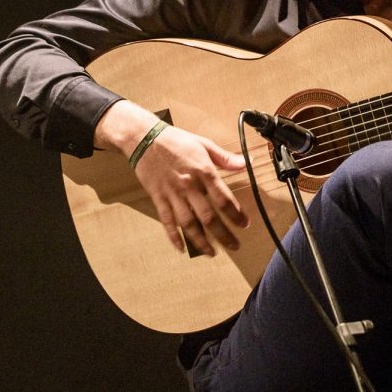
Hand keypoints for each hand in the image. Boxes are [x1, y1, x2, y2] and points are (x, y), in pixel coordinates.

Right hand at [135, 126, 248, 256]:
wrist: (144, 138)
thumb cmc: (176, 140)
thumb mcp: (204, 144)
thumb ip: (225, 158)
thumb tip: (247, 162)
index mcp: (203, 172)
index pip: (223, 199)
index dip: (235, 214)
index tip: (245, 224)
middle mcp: (189, 186)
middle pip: (208, 217)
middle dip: (223, 235)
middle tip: (234, 246)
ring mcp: (172, 194)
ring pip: (188, 224)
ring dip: (201, 241)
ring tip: (212, 253)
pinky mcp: (158, 198)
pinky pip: (167, 222)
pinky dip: (174, 237)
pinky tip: (182, 249)